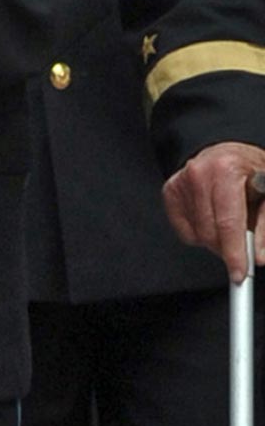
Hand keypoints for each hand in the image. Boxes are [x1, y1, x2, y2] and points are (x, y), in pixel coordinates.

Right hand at [162, 140, 264, 283]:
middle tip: (243, 248)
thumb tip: (259, 257)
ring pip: (197, 234)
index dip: (235, 252)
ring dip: (215, 240)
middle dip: (228, 248)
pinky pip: (184, 230)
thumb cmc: (252, 172)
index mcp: (226, 170)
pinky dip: (201, 233)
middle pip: (210, 232)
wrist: (228, 152)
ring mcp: (181, 182)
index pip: (229, 222)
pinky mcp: (170, 190)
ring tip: (230, 225)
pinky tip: (213, 218)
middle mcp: (199, 173)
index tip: (239, 273)